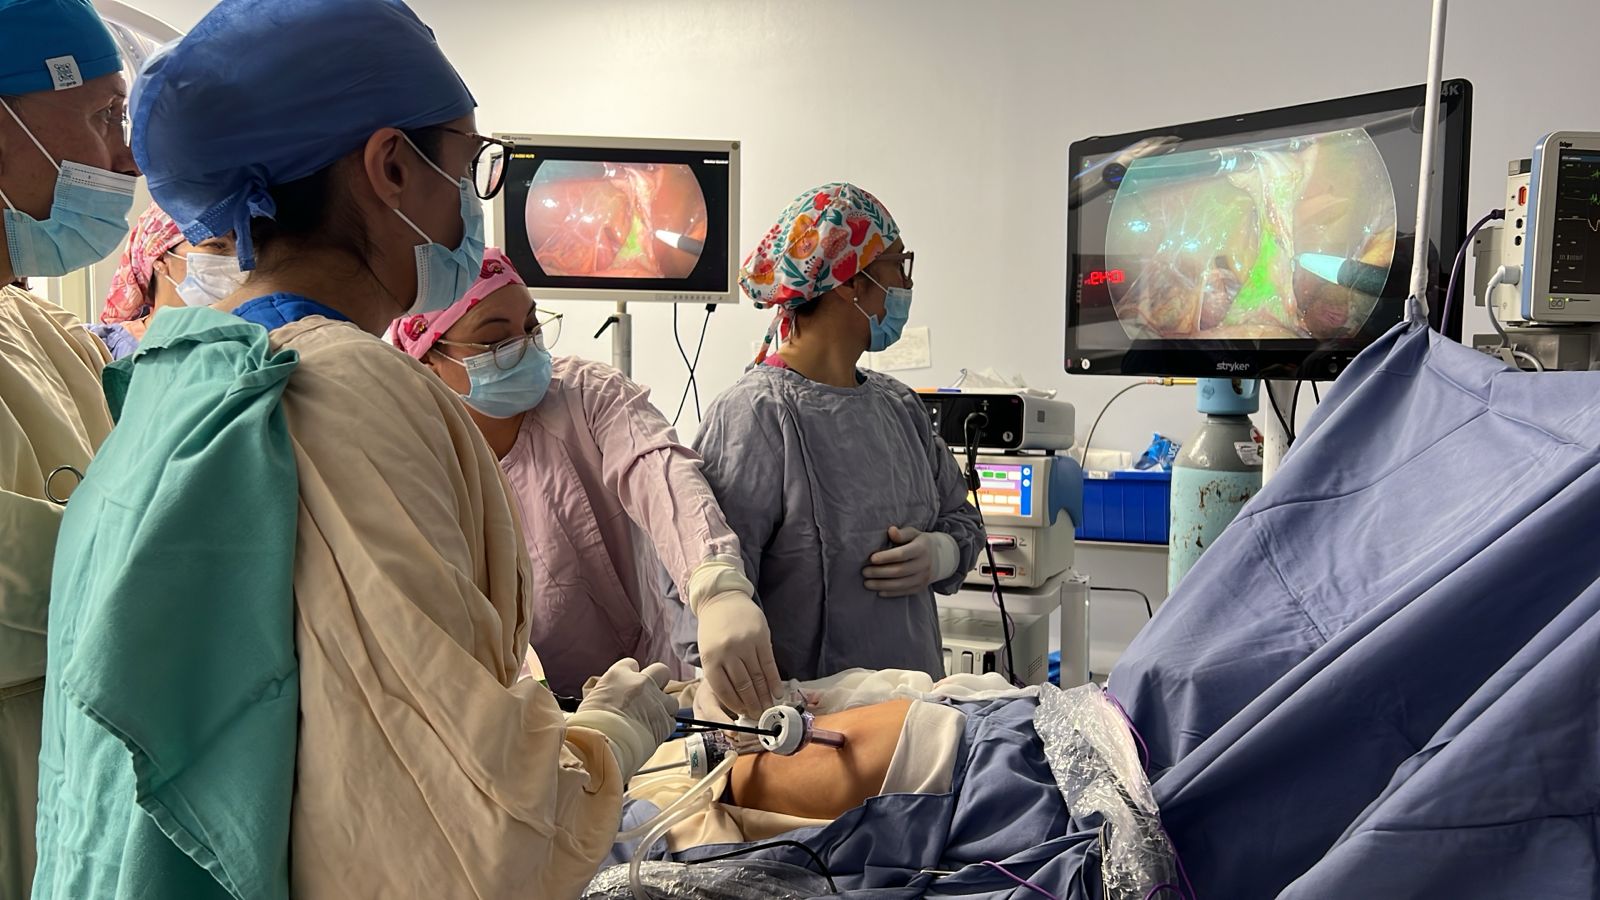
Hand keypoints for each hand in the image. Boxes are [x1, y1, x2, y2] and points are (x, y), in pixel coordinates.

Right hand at [567, 658, 677, 778]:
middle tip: (650, 696)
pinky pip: (671, 721)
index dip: (632, 675)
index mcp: (619, 675)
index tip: (630, 685)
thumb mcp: (593, 699)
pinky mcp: (665, 721)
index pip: (631, 665)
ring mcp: (656, 700)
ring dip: (664, 708)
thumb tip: (613, 698)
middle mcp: (641, 683)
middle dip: (658, 682)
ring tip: (651, 720)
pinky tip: (653, 733)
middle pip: (661, 671)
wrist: (602, 744)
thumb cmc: (590, 726)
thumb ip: (609, 693)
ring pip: (671, 699)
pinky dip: (664, 727)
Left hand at [697, 590, 781, 718]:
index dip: (735, 705)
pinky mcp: (762, 637)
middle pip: (743, 686)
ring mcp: (746, 644)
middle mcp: (728, 652)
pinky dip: (774, 680)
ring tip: (769, 708)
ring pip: (758, 677)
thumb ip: (720, 673)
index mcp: (711, 658)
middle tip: (759, 716)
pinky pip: (769, 664)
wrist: (722, 598)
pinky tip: (778, 692)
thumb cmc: (714, 629)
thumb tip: (736, 700)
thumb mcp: (709, 651)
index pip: (724, 689)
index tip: (743, 715)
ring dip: (765, 696)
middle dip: (752, 704)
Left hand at [862, 526, 960, 597]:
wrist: (940, 558)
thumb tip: (891, 531)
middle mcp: (924, 564)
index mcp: (922, 548)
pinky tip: (878, 592)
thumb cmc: (920, 543)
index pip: (902, 554)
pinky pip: (905, 592)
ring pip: (901, 584)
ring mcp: (923, 578)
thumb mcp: (914, 533)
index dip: (886, 557)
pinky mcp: (921, 588)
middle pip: (899, 571)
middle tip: (864, 571)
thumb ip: (902, 533)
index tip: (871, 558)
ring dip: (882, 585)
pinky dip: (891, 593)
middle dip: (880, 572)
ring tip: (867, 583)